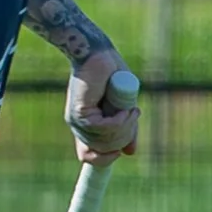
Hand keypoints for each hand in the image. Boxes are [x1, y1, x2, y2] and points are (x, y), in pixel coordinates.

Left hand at [67, 49, 139, 167]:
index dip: (106, 159)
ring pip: (105, 141)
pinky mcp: (81, 113)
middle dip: (125, 137)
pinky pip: (104, 128)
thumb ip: (125, 128)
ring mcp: (78, 121)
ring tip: (132, 109)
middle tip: (134, 114)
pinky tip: (125, 110)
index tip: (124, 147)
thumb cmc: (110, 74)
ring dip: (125, 128)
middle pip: (104, 150)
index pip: (90, 157)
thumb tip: (130, 152)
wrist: (96, 53)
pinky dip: (119, 121)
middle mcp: (79, 127)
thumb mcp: (123, 106)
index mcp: (87, 128)